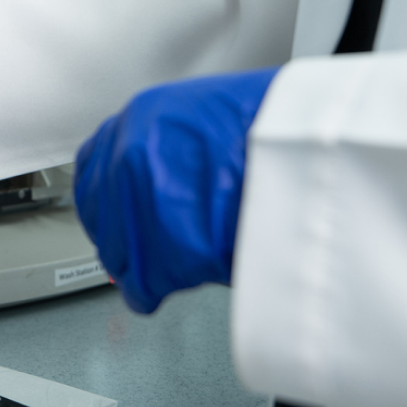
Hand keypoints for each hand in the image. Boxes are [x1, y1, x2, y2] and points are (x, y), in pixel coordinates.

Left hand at [74, 67, 278, 312]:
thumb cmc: (284, 132)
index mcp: (141, 118)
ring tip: (176, 260)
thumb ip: (178, 142)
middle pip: (99, 212)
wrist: (314, 159)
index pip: (93, 163)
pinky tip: (180, 281)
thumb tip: (172, 171)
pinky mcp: (155, 256)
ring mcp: (136, 208)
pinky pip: (140, 288)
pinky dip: (156, 292)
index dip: (105, 192)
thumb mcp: (214, 114)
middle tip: (145, 242)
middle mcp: (127, 160)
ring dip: (144, 261)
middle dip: (121, 231)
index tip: (111, 208)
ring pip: (117, 252)